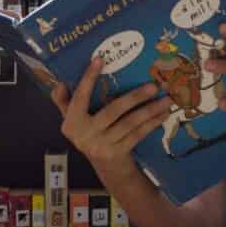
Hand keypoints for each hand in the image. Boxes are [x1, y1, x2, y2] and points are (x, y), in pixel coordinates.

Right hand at [51, 55, 175, 167]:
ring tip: (166, 99)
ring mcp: (102, 145)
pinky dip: (152, 123)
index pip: (80, 97)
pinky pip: (138, 134)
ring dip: (150, 110)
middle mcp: (85, 135)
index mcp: (72, 122)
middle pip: (112, 110)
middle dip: (135, 97)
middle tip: (154, 85)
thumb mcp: (73, 120)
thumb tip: (59, 83)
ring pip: (129, 123)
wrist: (106, 167)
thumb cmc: (90, 135)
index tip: (99, 59)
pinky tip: (164, 114)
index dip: (88, 78)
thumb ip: (64, 102)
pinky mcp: (118, 153)